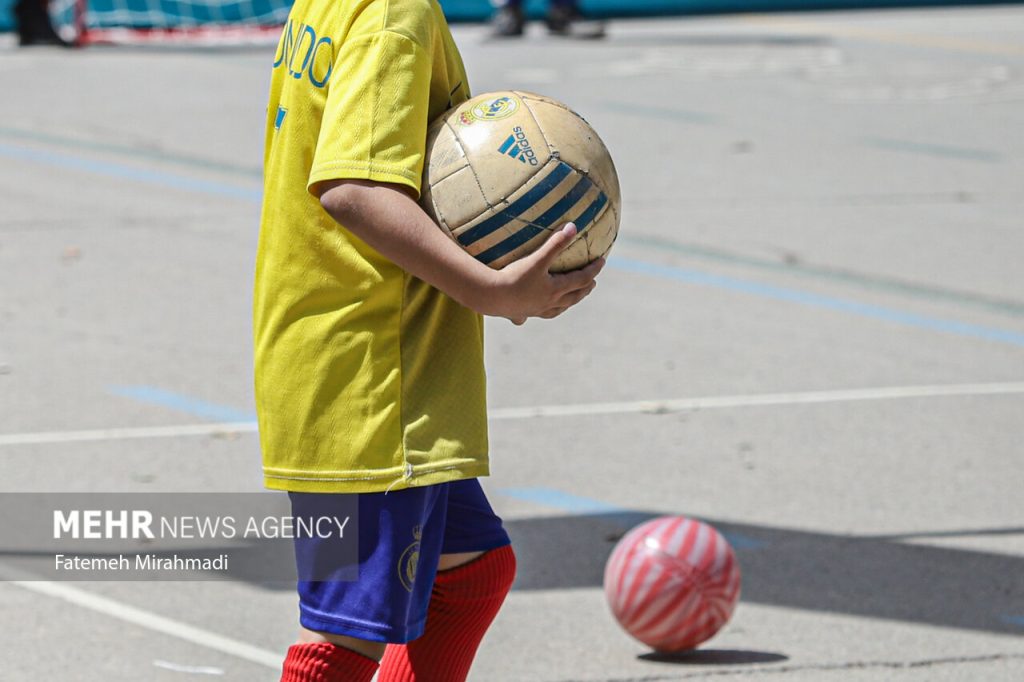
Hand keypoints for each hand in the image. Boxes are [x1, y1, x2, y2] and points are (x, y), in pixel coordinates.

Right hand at [482, 223, 604, 322]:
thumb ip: (555, 243)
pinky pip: (533, 315)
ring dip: (568, 303)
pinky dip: (538, 313)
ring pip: (558, 309)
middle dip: (585, 288)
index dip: (593, 270)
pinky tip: (531, 314)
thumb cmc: (514, 277)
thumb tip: (573, 226)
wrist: (491, 297)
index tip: (602, 262)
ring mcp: (536, 310)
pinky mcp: (522, 314)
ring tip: (571, 299)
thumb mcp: (537, 259)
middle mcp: (549, 303)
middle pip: (573, 296)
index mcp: (556, 289)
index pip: (581, 279)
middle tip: (592, 283)